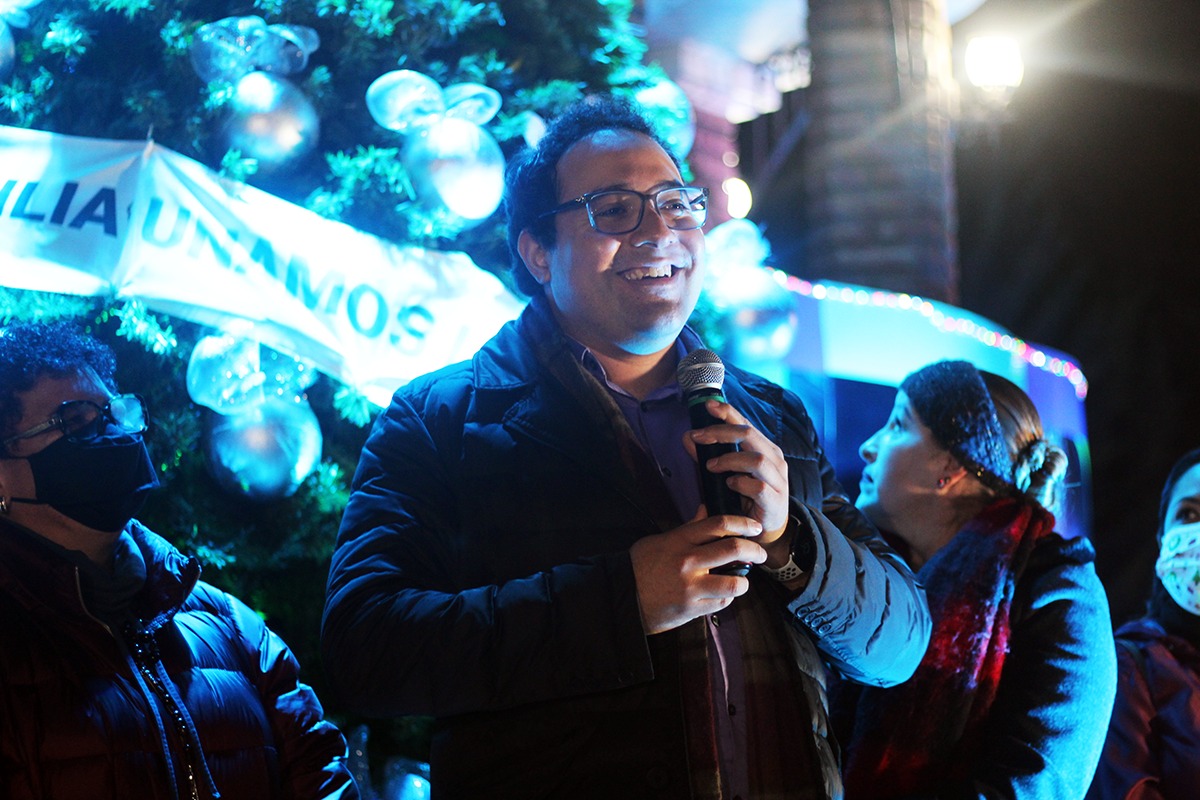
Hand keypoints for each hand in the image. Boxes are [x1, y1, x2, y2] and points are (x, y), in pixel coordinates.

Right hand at [630, 507, 765, 633]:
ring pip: (735, 582)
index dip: (743, 523)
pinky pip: (722, 602)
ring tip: (741, 579)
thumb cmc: (639, 566)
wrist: (621, 597)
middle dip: (755, 550)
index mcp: (680, 540)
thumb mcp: (660, 540)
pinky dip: (726, 598)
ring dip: (743, 580)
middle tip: (760, 553)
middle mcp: (688, 561)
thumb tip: (705, 511)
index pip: (718, 524)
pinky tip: (721, 594)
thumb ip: (687, 528)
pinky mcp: (692, 609)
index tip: (754, 526)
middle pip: (734, 549)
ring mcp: (691, 587)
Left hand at [684, 399, 790, 548]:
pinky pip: (758, 487)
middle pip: (749, 435)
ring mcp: (778, 480)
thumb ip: (708, 454)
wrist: (766, 530)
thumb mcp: (725, 473)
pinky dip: (740, 483)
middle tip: (698, 436)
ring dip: (729, 459)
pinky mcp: (775, 500)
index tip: (708, 406)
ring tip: (710, 465)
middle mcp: (774, 460)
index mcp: (764, 448)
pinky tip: (729, 484)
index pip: (746, 423)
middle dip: (720, 432)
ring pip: (756, 459)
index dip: (728, 412)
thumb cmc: (746, 497)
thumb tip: (687, 437)